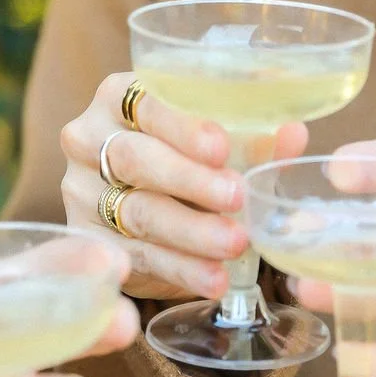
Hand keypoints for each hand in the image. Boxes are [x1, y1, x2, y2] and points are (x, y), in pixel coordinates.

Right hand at [59, 70, 307, 299]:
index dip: (183, 125)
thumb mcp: (218, 146)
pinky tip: (213, 277)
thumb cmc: (187, 161)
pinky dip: (181, 268)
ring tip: (235, 244)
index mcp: (119, 99)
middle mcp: (89, 140)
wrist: (149, 214)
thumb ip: (252, 139)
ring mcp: (83, 192)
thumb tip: (292, 134)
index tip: (222, 148)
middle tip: (236, 198)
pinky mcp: (89, 240)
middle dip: (190, 180)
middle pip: (135, 158)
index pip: (145, 103)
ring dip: (191, 231)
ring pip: (137, 211)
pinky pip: (137, 255)